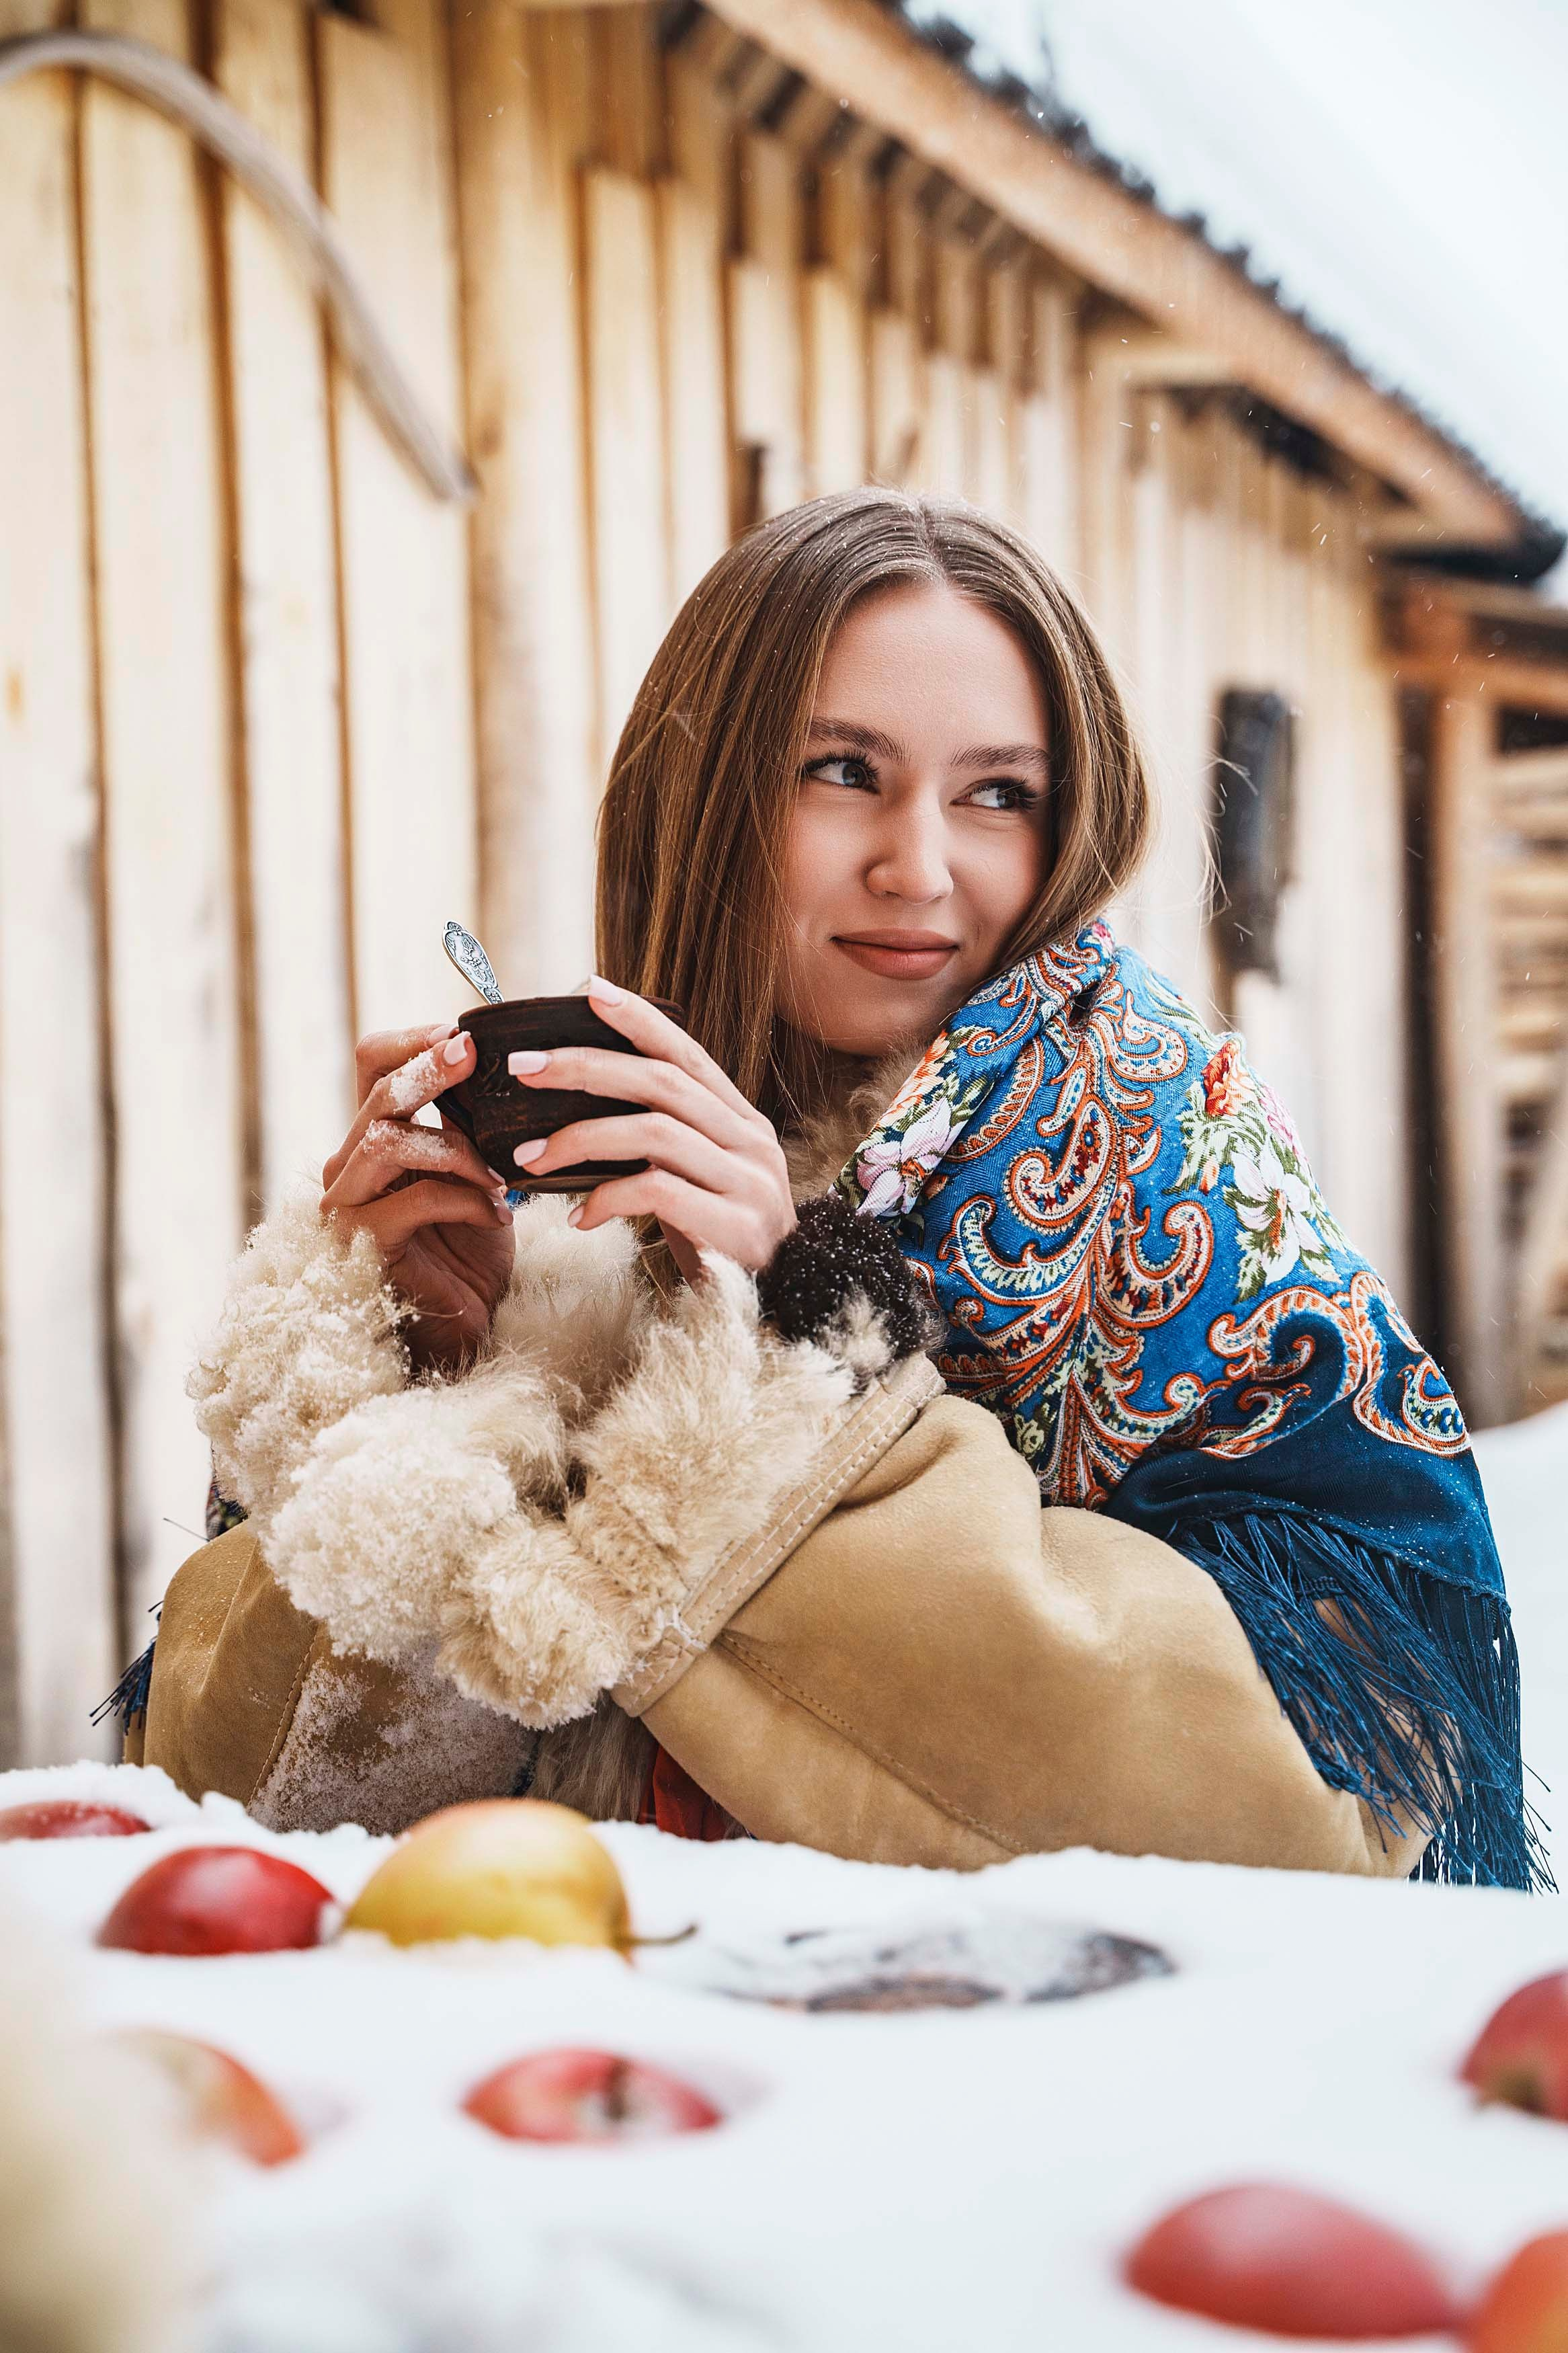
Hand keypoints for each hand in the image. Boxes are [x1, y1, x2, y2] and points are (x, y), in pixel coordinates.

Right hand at [321, 1022, 515, 1376]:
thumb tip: (500, 1065)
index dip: (413, 1038)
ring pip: (387, 1141)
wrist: (462, 1326)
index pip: (372, 1063)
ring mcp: (349, 1206)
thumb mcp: (475, 1172)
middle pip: (379, 1095)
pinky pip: (414, 1199)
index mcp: (374, 1137)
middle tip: (474, 1056)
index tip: (465, 1032)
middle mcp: (349, 1166)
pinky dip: (465, 1199)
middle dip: (431, 1069)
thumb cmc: (468, 1248)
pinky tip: (498, 1213)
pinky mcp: (365, 1244)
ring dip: (456, 1149)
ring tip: (503, 1174)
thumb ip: (470, 1124)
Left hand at [508, 978, 795, 1283]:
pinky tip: (579, 1218)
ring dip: (580, 1139)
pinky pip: (658, 1192)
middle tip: (525, 1067)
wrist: (784, 1307)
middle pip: (662, 1083)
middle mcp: (750, 1142)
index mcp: (741, 1122)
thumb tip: (587, 1108)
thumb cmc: (723, 1242)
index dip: (639, 1019)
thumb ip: (667, 1143)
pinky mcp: (734, 1226)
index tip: (589, 990)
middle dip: (587, 1067)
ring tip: (528, 1159)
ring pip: (654, 1133)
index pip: (688, 1054)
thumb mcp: (701, 1181)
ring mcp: (748, 1182)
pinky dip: (608, 1199)